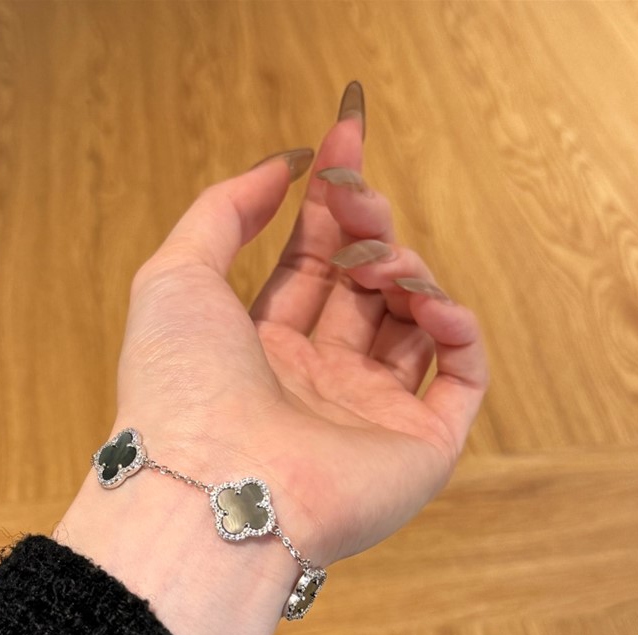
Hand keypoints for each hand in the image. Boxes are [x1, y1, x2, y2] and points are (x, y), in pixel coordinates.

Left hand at [54, 84, 487, 634]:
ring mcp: (369, 415)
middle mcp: (317, 382)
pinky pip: (462, 375)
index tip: (343, 145)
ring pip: (413, 323)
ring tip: (379, 266)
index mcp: (261, 350)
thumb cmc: (183, 389)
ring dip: (406, 273)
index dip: (328, 207)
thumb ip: (222, 212)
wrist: (217, 487)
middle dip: (367, 229)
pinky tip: (428, 304)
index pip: (309, 266)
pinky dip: (458, 328)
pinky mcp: (420, 446)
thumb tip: (281, 167)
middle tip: (360, 199)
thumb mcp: (175, 277)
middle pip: (363, 287)